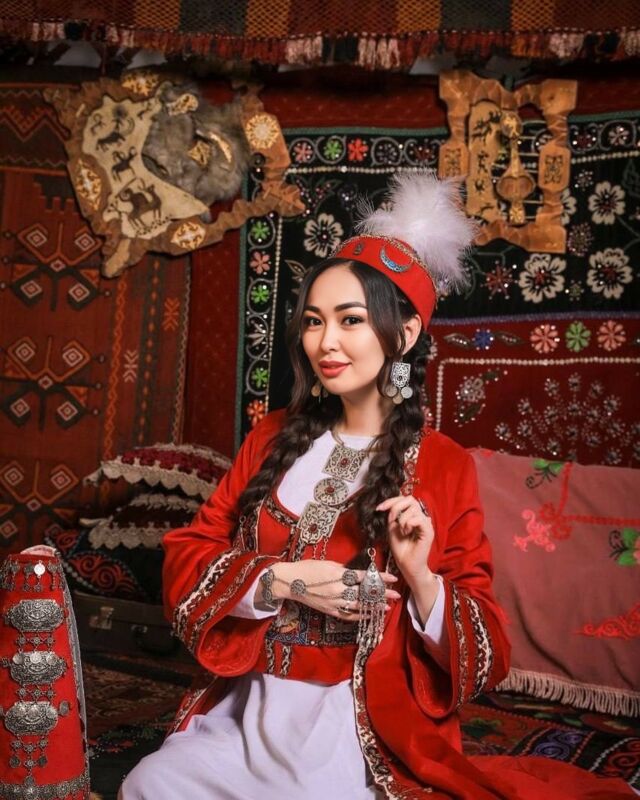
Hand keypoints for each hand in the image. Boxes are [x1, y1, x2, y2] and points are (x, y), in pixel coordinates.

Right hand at [268, 559, 400, 620]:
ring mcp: (333, 602)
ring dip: (373, 607)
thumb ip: (343, 569)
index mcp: (338, 575)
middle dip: (381, 594)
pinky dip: (360, 616)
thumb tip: (356, 573)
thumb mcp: (327, 563)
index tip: (392, 578)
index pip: (364, 577)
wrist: (289, 582)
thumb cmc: (307, 568)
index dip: (379, 578)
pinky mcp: (329, 611)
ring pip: (358, 606)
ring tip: (386, 606)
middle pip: (364, 593)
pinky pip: (347, 616)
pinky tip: (369, 615)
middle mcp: (337, 589)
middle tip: (395, 595)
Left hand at [376, 495, 434, 587]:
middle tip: (392, 520)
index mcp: (413, 516)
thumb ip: (393, 516)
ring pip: (413, 509)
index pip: (404, 499)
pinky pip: (418, 518)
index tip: (379, 508)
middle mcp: (421, 517)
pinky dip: (408, 524)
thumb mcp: (392, 528)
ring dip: (402, 519)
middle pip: (410, 499)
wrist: (407, 565)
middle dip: (396, 507)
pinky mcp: (429, 531)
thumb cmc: (401, 549)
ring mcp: (426, 524)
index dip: (391, 501)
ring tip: (402, 531)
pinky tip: (407, 533)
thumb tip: (391, 505)